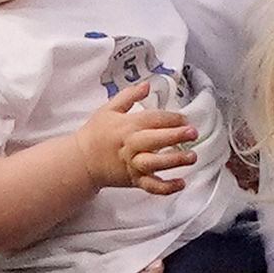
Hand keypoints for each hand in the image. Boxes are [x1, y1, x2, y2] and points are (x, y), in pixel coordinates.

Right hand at [74, 86, 198, 195]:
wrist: (81, 160)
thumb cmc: (96, 133)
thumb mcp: (109, 109)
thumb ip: (129, 96)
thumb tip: (147, 85)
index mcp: (126, 126)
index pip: (151, 119)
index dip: (170, 118)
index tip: (184, 118)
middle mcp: (131, 145)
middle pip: (154, 140)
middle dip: (175, 136)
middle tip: (192, 132)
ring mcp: (133, 164)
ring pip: (155, 164)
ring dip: (175, 160)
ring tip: (192, 156)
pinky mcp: (134, 180)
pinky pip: (151, 186)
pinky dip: (166, 187)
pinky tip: (181, 183)